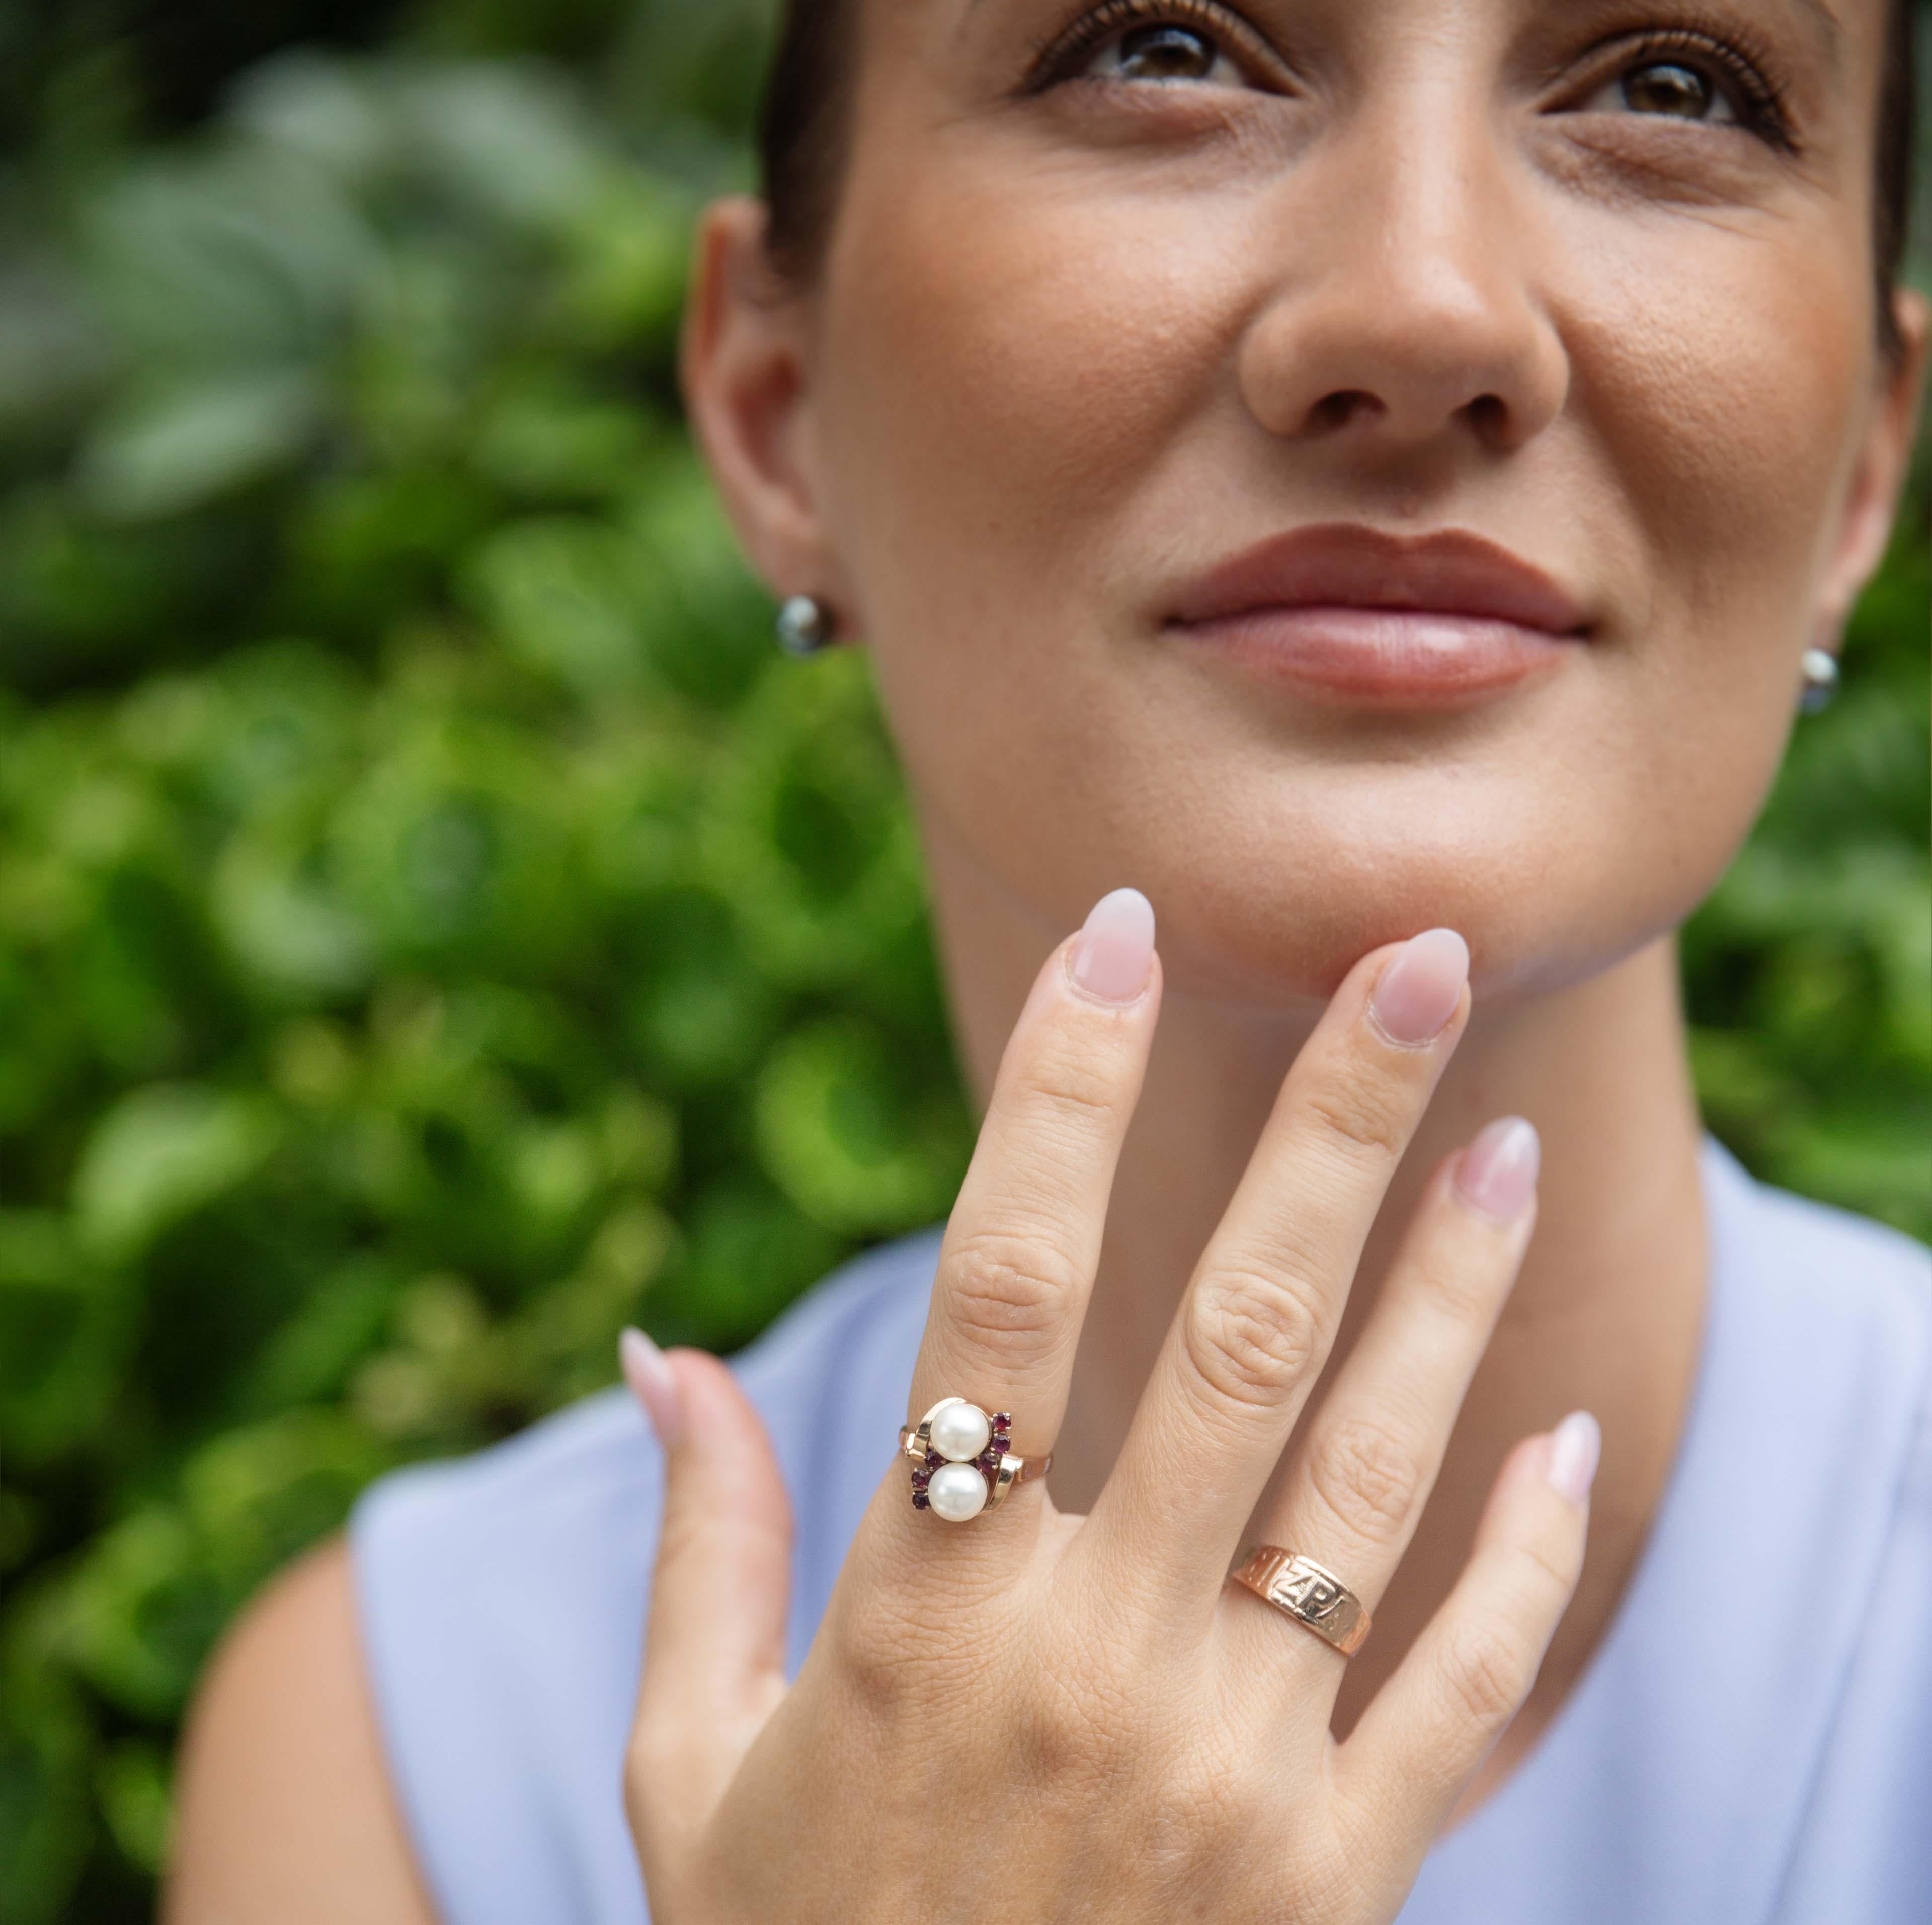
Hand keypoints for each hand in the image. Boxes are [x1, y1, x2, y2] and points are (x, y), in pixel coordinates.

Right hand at [621, 896, 1593, 1922]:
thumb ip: (699, 1545)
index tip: (1121, 940)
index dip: (1061, 1094)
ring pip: (1372, 1481)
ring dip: (1451, 1292)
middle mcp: (1096, 1666)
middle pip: (1237, 1333)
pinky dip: (1526, 1565)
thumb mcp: (692, 1768)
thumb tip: (655, 1352)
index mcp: (924, 1616)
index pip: (1005, 1287)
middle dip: (1332, 1125)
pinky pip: (1457, 1693)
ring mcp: (1237, 1776)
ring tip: (1505, 1137)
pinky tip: (1566, 1437)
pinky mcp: (1337, 1884)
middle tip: (1414, 953)